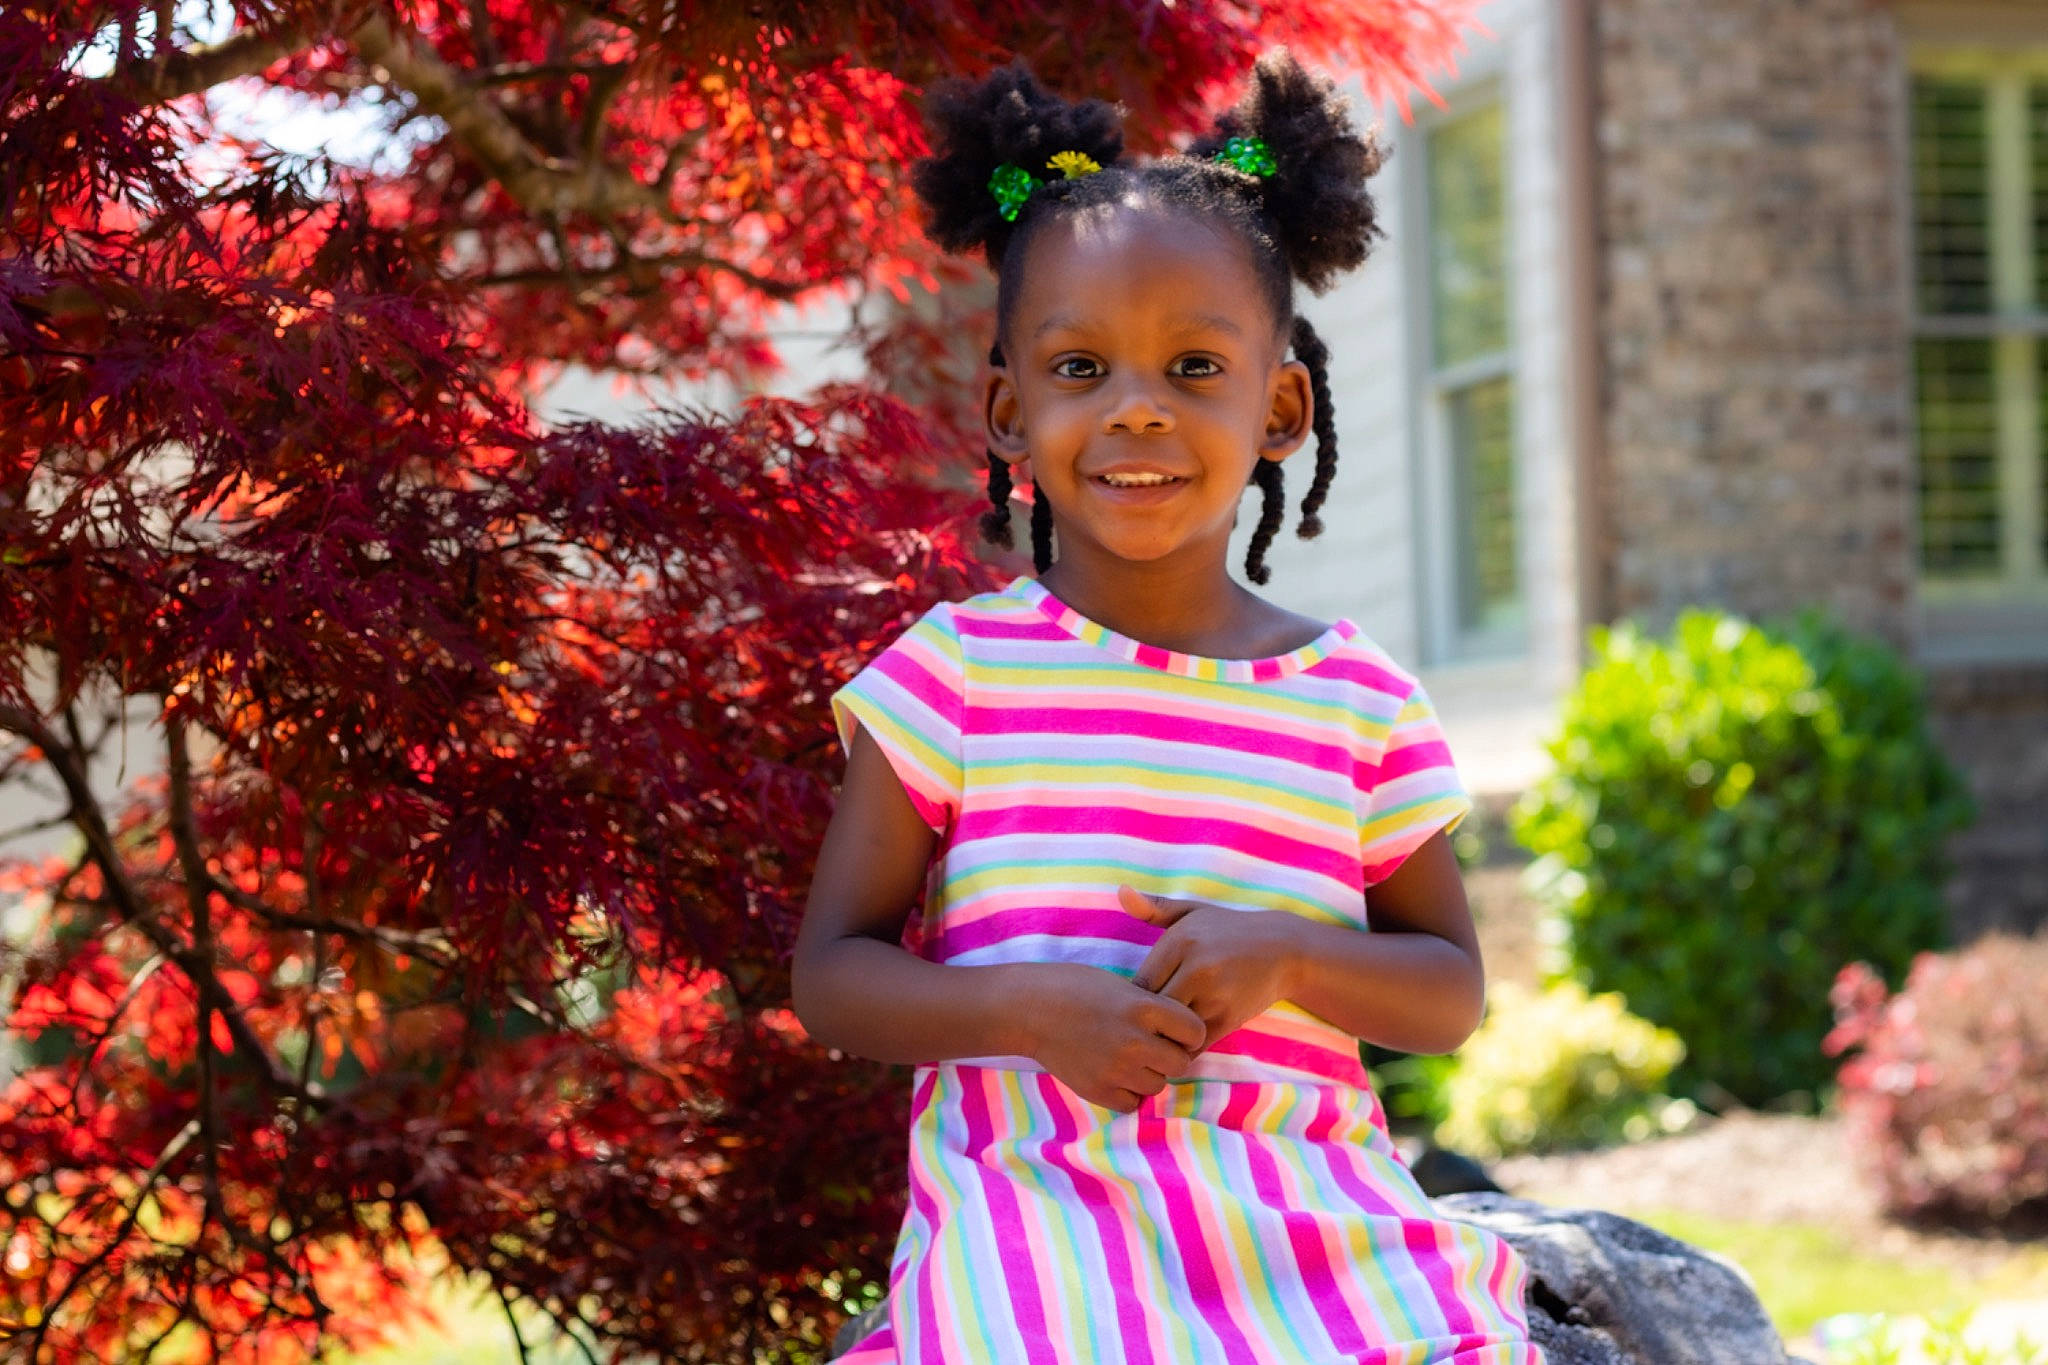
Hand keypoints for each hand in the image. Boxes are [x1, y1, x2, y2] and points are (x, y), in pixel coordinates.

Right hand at [1017, 962, 1205, 1113]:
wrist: (1029, 1009)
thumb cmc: (1075, 988)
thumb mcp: (1121, 986)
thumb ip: (1152, 1010)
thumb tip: (1179, 1034)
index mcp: (1143, 1008)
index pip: (1195, 1031)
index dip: (1188, 1032)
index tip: (1175, 1030)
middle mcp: (1135, 1041)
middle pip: (1181, 1063)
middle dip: (1170, 1056)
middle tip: (1150, 1046)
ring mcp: (1117, 1069)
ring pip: (1158, 1085)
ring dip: (1148, 1075)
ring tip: (1126, 1058)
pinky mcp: (1098, 1090)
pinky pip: (1132, 1103)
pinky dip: (1127, 1093)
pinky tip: (1113, 1074)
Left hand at [1117, 886, 1297, 1053]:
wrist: (1284, 949)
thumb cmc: (1229, 929)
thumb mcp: (1193, 912)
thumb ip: (1154, 908)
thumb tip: (1121, 891)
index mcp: (1180, 941)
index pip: (1140, 984)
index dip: (1135, 999)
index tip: (1138, 1004)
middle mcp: (1196, 967)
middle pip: (1154, 1009)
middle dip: (1149, 1020)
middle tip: (1145, 1026)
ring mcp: (1215, 995)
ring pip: (1173, 1028)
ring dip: (1167, 1035)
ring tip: (1163, 1035)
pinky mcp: (1231, 1018)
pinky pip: (1195, 1043)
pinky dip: (1187, 1046)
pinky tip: (1185, 1040)